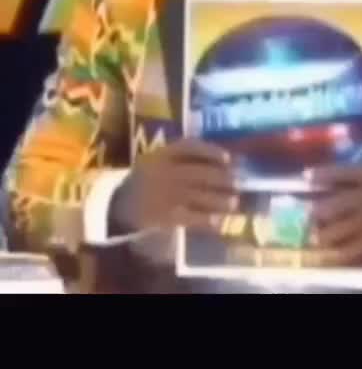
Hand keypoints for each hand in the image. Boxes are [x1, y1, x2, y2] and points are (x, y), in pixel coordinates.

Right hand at [111, 138, 238, 235]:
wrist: (116, 204)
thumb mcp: (155, 160)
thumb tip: (220, 159)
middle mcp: (164, 172)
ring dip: (219, 200)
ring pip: (198, 195)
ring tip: (234, 203)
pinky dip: (206, 220)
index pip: (189, 147)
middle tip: (238, 183)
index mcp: (161, 155)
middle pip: (199, 173)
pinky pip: (190, 217)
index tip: (228, 157)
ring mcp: (165, 194)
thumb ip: (180, 158)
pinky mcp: (165, 215)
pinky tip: (217, 222)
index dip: (210, 151)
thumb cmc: (142, 180)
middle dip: (222, 179)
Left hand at [305, 163, 361, 264]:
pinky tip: (334, 251)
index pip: (342, 172)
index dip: (323, 174)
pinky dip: (344, 249)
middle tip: (309, 215)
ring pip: (344, 227)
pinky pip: (357, 244)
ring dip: (327, 233)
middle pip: (337, 203)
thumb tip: (333, 182)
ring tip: (316, 237)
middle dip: (320, 211)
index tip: (306, 176)